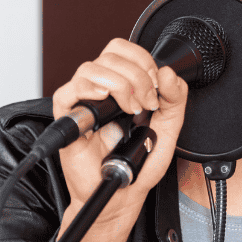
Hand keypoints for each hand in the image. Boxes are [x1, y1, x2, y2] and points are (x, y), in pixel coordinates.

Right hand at [53, 38, 187, 228]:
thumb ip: (175, 99)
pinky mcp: (68, 121)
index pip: (122, 50)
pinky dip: (87, 89)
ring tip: (129, 109)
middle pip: (110, 57)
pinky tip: (105, 99)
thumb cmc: (140, 163)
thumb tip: (168, 73)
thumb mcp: (168, 128)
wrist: (125, 191)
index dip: (141, 59)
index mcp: (121, 87)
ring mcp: (84, 104)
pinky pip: (67, 93)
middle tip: (147, 103)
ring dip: (118, 84)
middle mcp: (101, 91)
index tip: (156, 84)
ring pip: (90, 69)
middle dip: (137, 77)